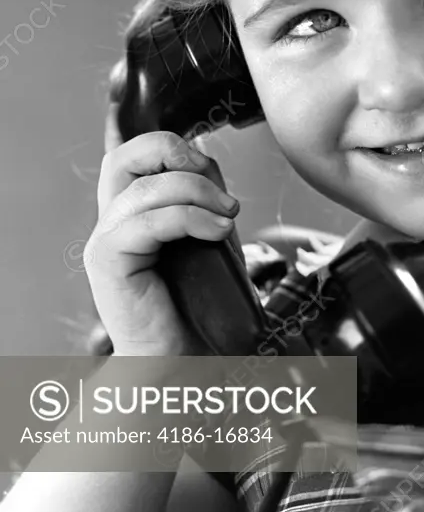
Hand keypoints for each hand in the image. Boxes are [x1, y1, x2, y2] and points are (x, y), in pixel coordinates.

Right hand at [84, 103, 241, 355]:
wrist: (185, 364)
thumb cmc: (200, 307)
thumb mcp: (208, 238)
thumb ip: (203, 200)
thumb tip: (208, 159)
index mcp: (132, 214)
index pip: (134, 155)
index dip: (172, 148)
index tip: (212, 172)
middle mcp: (112, 223)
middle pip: (121, 157)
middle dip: (171, 152)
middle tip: (213, 179)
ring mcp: (106, 242)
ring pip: (143, 189)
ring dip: (197, 192)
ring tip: (229, 215)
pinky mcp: (110, 263)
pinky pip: (146, 222)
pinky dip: (190, 218)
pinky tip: (218, 230)